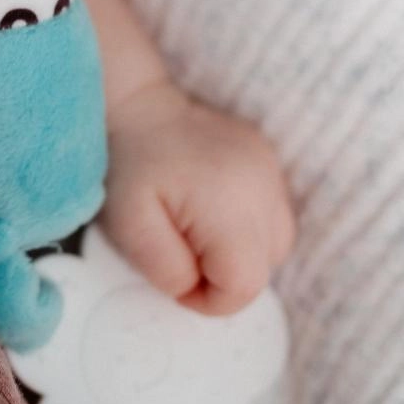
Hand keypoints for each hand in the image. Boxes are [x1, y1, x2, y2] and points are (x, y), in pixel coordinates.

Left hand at [100, 80, 294, 315]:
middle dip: (224, 275)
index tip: (176, 274)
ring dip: (241, 252)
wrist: (136, 104)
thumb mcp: (129, 227)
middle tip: (182, 249)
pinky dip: (250, 226)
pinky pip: (274, 214)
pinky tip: (215, 208)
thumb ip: (166, 270)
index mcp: (230, 205)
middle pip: (265, 268)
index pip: (245, 285)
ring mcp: (271, 169)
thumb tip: (194, 288)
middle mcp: (263, 186)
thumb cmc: (127, 167)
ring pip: (276, 244)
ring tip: (198, 229)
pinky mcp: (269, 159)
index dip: (210, 298)